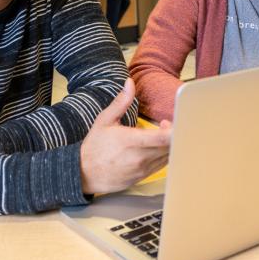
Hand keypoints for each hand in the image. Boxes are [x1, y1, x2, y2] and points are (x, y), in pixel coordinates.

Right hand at [80, 79, 170, 194]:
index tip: (172, 121)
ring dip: (170, 144)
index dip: (174, 130)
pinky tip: (156, 146)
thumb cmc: (95, 146)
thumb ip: (121, 102)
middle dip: (173, 133)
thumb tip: (130, 83)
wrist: (84, 173)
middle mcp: (139, 157)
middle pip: (170, 147)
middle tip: (165, 124)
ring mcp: (142, 169)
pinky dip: (165, 154)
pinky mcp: (143, 176)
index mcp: (130, 141)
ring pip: (168, 156)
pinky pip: (162, 165)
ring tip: (160, 134)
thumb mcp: (104, 120)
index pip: (161, 138)